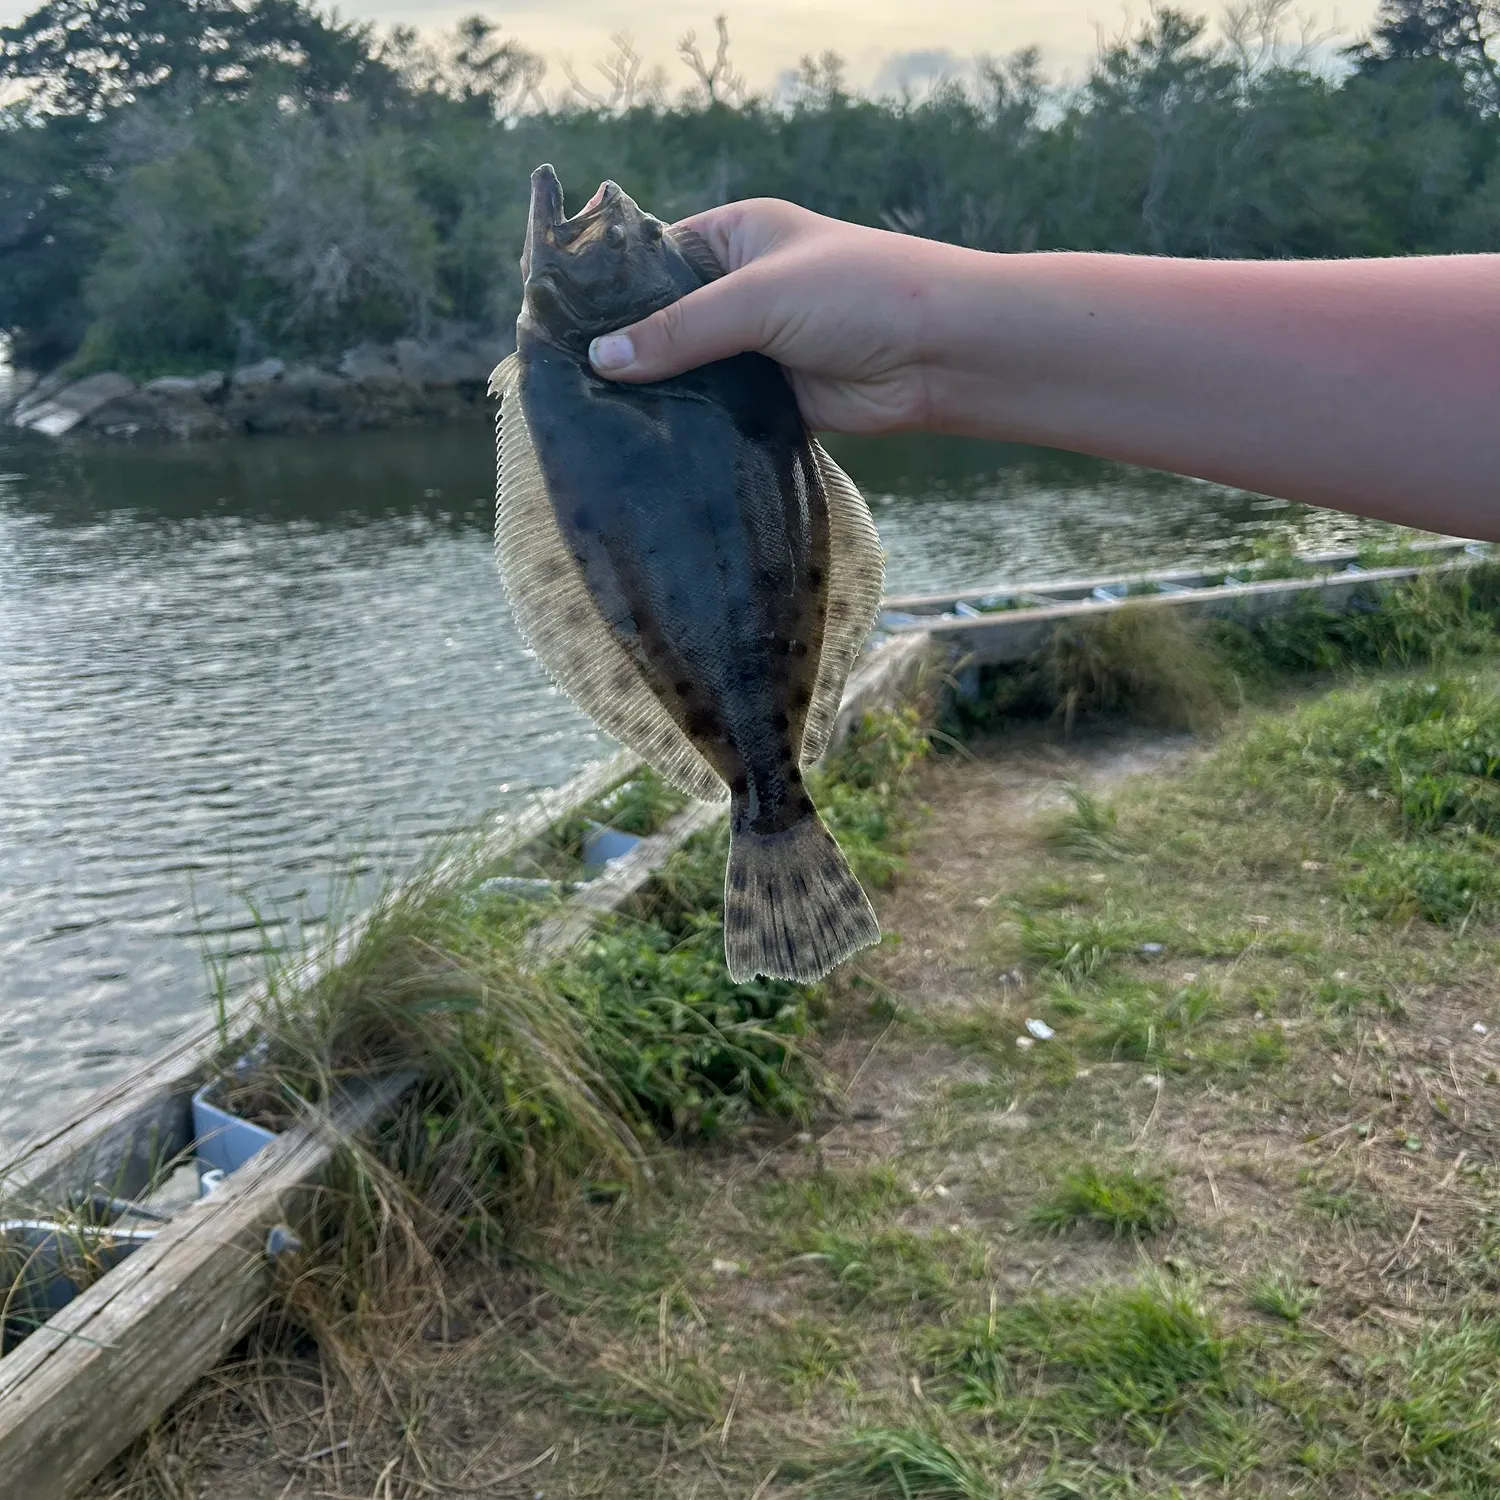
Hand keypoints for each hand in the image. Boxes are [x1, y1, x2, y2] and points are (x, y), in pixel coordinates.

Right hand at [587, 199, 959, 433]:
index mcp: (736, 236)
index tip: (562, 329)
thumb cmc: (859, 293)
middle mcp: (743, 288)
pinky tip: (655, 448)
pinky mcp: (776, 397)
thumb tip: (602, 360)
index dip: (611, 292)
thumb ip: (680, 330)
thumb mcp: (759, 297)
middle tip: (571, 386)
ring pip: (692, 371)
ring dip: (662, 395)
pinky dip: (697, 428)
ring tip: (599, 423)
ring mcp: (758, 345)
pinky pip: (722, 412)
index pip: (653, 259)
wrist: (941, 353)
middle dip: (630, 351)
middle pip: (667, 321)